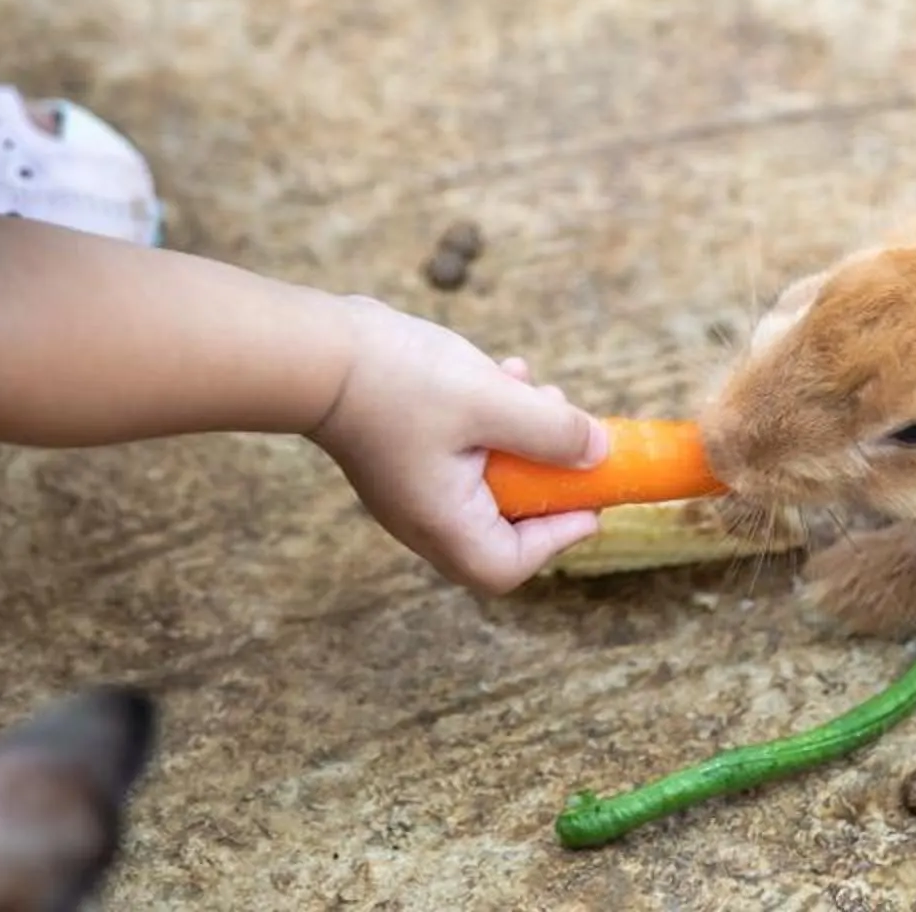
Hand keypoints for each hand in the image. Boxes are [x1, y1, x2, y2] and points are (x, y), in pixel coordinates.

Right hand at [308, 297, 607, 592]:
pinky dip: (492, 419)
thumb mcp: (491, 401)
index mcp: (443, 522)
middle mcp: (424, 516)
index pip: (509, 566)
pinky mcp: (403, 452)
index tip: (589, 497)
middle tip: (570, 434)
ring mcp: (411, 485)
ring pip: (487, 479)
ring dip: (522, 437)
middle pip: (503, 524)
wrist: (317, 350)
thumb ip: (551, 430)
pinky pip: (463, 451)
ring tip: (534, 388)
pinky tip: (502, 372)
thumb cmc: (399, 382)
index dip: (558, 537)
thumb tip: (598, 452)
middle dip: (546, 475)